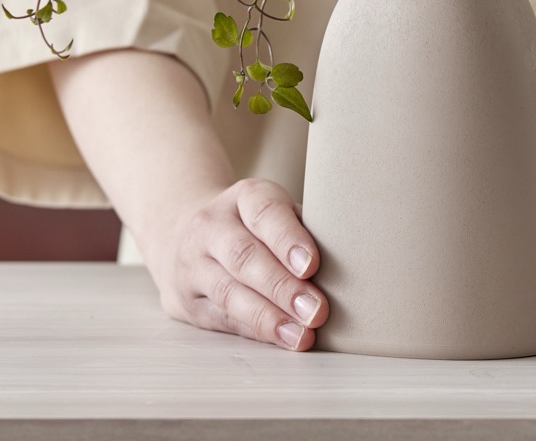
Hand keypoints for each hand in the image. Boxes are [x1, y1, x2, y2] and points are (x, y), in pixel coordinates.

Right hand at [147, 178, 327, 349]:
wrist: (187, 231)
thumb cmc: (254, 225)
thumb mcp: (277, 212)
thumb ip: (305, 230)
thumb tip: (348, 260)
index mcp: (244, 197)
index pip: (264, 213)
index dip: (288, 239)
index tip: (311, 265)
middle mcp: (212, 226)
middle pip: (245, 257)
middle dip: (283, 287)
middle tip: (316, 310)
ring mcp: (193, 264)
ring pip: (230, 292)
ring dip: (269, 317)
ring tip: (302, 334)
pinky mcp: (187, 301)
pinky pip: (222, 318)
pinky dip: (255, 331)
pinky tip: (281, 339)